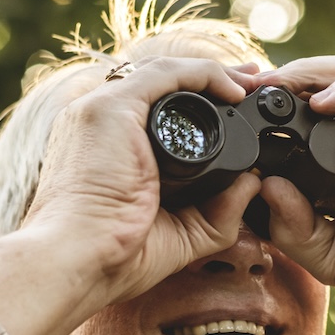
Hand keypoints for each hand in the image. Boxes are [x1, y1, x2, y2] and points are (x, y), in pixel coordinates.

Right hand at [20, 57, 262, 306]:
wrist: (80, 262)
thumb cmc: (117, 257)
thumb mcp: (184, 232)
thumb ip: (221, 210)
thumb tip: (254, 182)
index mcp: (110, 146)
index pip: (158, 108)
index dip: (201, 101)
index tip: (240, 106)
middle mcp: (101, 121)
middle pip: (164, 84)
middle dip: (213, 80)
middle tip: (254, 84)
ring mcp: (102, 109)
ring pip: (166, 72)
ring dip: (214, 73)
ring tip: (252, 82)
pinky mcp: (111, 108)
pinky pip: (165, 74)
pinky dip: (204, 74)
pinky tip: (233, 89)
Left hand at [252, 54, 334, 309]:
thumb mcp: (328, 250)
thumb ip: (292, 227)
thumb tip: (265, 187)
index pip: (321, 102)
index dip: (283, 98)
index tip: (245, 106)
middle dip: (292, 76)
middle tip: (254, 87)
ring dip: (315, 71)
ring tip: (281, 85)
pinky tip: (325, 101)